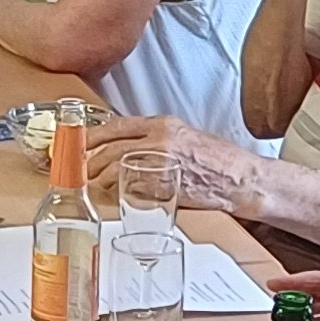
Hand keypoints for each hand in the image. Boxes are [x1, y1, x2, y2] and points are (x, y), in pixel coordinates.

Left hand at [80, 116, 258, 214]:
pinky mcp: (165, 185)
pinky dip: (116, 192)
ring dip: (98, 177)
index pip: (117, 125)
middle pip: (110, 146)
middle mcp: (160, 139)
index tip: (78, 142)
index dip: (93, 135)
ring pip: (116, 166)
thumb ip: (156, 139)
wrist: (242, 179)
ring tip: (89, 184)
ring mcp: (162, 162)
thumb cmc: (218, 162)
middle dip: (89, 159)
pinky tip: (109, 195)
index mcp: (164, 124)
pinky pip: (132, 187)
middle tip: (77, 168)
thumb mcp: (185, 138)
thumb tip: (128, 147)